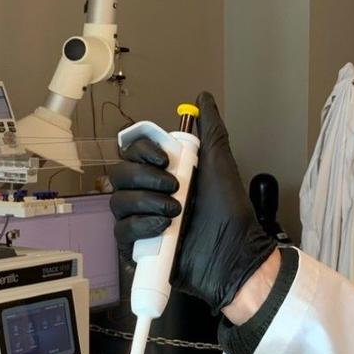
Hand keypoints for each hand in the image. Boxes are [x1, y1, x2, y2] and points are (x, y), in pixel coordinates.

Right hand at [109, 91, 277, 313]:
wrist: (234, 255)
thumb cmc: (230, 213)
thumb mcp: (221, 164)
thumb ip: (211, 130)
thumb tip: (204, 99)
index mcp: (165, 172)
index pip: (132, 151)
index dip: (142, 151)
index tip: (164, 158)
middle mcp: (150, 194)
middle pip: (120, 175)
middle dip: (145, 178)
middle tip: (175, 188)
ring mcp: (142, 220)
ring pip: (118, 202)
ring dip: (146, 202)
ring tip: (175, 212)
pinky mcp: (139, 247)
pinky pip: (121, 232)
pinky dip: (140, 226)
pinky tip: (163, 228)